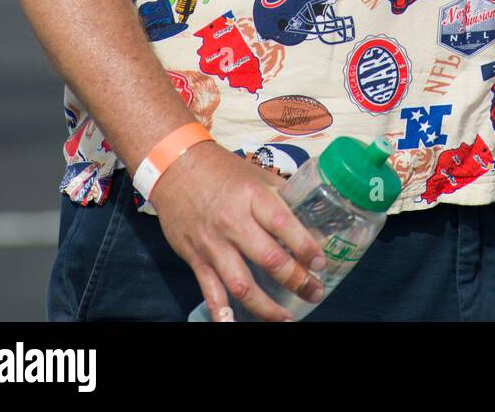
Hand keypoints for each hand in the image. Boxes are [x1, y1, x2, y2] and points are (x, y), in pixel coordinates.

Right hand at [150, 141, 326, 321]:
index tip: (320, 263)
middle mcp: (233, 222)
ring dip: (266, 307)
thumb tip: (311, 212)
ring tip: (286, 319)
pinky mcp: (196, 259)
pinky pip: (211, 292)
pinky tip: (236, 326)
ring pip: (242, 285)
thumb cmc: (220, 169)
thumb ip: (280, 195)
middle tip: (314, 293)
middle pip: (268, 259)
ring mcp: (213, 244)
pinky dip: (223, 314)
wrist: (174, 167)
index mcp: (252, 197)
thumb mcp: (255, 173)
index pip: (284, 225)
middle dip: (296, 280)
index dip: (305, 247)